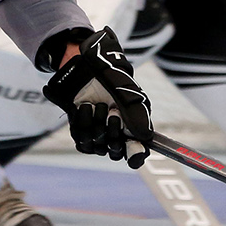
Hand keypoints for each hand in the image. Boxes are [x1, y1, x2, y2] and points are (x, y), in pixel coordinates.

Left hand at [42, 26, 153, 166]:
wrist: (86, 69)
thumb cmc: (111, 79)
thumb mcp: (128, 93)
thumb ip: (138, 114)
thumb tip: (145, 136)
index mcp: (133, 128)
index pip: (136, 153)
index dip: (136, 156)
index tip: (134, 153)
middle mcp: (116, 136)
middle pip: (116, 152)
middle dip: (113, 132)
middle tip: (113, 112)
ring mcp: (98, 136)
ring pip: (97, 146)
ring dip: (97, 124)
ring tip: (97, 106)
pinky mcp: (81, 133)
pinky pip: (81, 140)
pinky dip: (82, 122)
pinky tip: (85, 107)